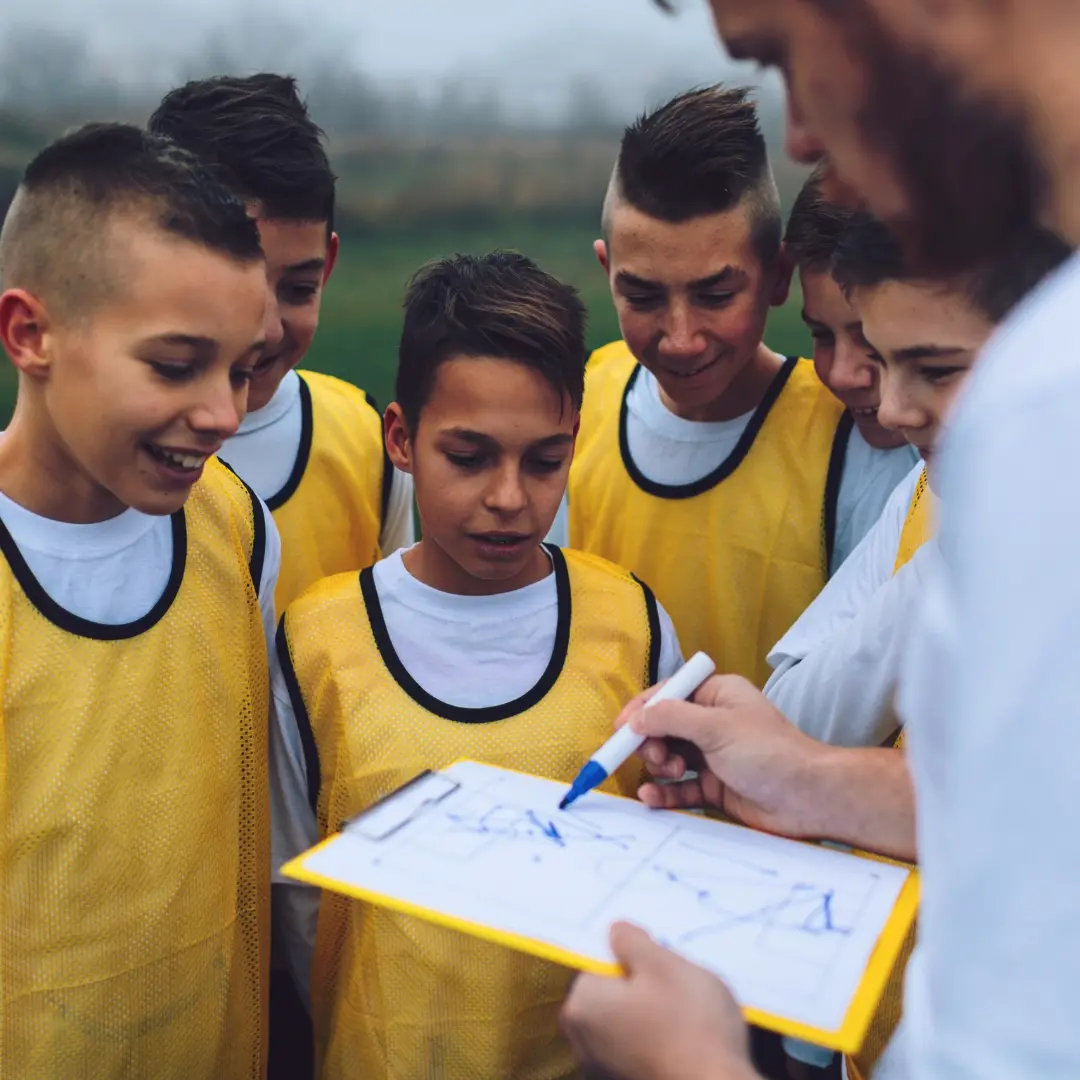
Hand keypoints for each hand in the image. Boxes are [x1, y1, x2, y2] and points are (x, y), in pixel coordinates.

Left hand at [561, 922, 757, 1079]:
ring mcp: (604, 1066)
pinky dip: (659, 1036)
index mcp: (581, 1005)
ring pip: (630, 1016)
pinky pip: (640, 1043)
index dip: (633, 955)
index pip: (600, 961)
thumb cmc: (690, 1026)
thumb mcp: (663, 964)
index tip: (661, 962)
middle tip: (678, 988)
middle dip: (644, 983)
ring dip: (655, 1010)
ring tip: (688, 1015)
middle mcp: (582, 1039)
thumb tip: (614, 933)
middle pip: (614, 990)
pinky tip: (687, 1039)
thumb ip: (632, 941)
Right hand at [616, 675, 830, 837]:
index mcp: (717, 695)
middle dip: (651, 741)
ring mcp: (712, 756)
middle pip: (663, 727)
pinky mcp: (714, 787)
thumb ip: (671, 718)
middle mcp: (713, 722)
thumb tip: (635, 719)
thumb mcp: (717, 727)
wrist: (809, 798)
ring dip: (660, 766)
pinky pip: (678, 787)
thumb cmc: (770, 752)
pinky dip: (663, 792)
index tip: (620, 729)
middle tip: (656, 756)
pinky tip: (651, 797)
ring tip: (671, 772)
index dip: (642, 710)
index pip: (668, 694)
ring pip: (668, 757)